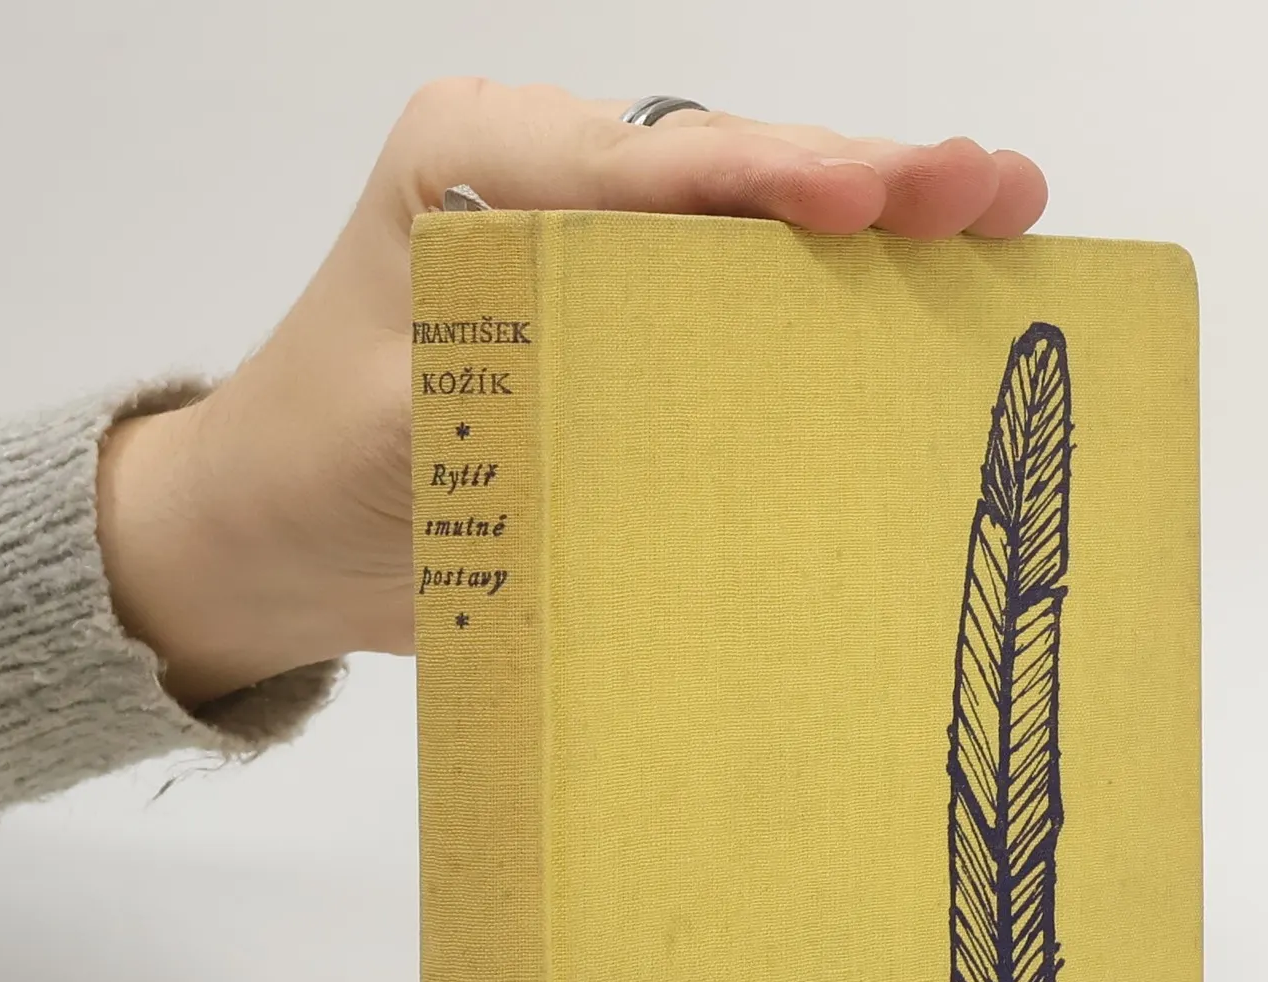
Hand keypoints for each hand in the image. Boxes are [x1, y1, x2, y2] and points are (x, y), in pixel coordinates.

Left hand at [96, 81, 1050, 708]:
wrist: (267, 535)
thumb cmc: (315, 475)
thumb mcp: (415, 428)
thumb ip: (534, 378)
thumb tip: (687, 385)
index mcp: (475, 162)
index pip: (658, 160)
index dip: (789, 175)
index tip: (897, 196)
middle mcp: (537, 175)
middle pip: (726, 163)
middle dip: (866, 179)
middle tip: (999, 192)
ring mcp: (579, 236)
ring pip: (743, 212)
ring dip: (866, 222)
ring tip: (992, 217)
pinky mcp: (606, 306)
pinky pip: (724, 283)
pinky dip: (818, 290)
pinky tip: (910, 285)